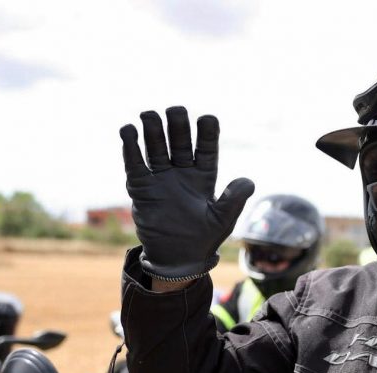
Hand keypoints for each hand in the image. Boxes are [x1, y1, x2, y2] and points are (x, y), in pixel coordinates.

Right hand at [120, 106, 254, 281]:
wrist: (177, 258)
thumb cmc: (204, 239)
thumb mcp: (222, 220)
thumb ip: (234, 200)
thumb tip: (248, 182)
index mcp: (204, 176)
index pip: (207, 149)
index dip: (207, 133)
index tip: (207, 118)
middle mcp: (183, 172)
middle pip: (180, 142)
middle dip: (178, 125)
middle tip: (175, 110)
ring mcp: (161, 177)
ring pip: (157, 147)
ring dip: (153, 131)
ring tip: (149, 115)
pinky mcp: (141, 186)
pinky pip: (135, 163)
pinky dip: (130, 147)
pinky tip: (128, 131)